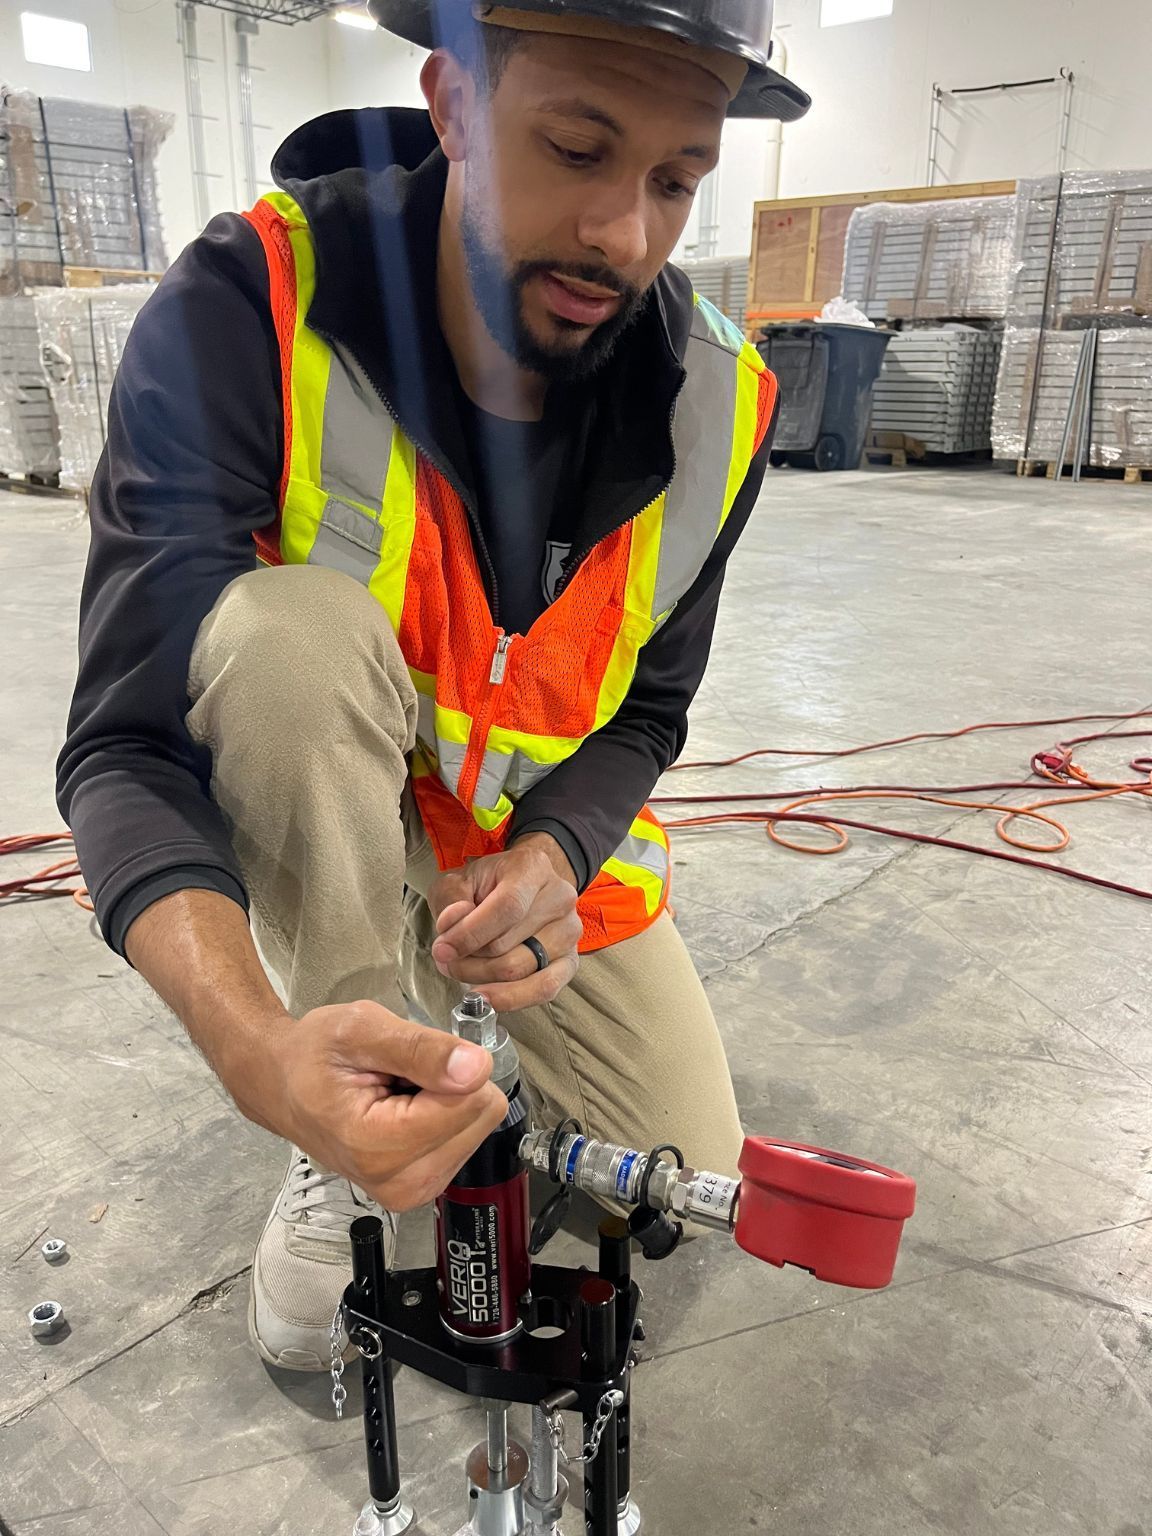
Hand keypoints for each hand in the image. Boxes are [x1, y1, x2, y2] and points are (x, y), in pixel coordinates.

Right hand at [240, 1001, 508, 1210]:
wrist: (282, 1085)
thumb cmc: (313, 1054)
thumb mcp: (361, 1029)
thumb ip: (422, 1049)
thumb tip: (478, 1068)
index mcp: (379, 1147)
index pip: (472, 1100)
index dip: (445, 1066)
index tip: (401, 1063)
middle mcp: (400, 1183)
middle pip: (480, 1116)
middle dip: (444, 1086)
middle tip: (395, 1078)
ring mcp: (411, 1191)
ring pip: (477, 1126)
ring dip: (440, 1101)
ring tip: (393, 1093)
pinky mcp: (420, 1188)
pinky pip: (464, 1138)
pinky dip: (437, 1118)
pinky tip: (399, 1110)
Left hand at [427, 834, 581, 1010]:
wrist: (523, 886)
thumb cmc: (489, 884)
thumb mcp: (459, 880)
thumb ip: (450, 901)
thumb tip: (452, 928)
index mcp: (533, 868)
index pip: (507, 907)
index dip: (471, 934)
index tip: (443, 949)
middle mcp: (559, 898)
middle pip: (508, 945)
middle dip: (467, 960)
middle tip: (446, 959)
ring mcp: (569, 931)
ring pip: (521, 970)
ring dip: (483, 978)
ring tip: (463, 969)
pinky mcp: (570, 960)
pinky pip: (545, 988)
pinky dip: (512, 998)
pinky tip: (488, 997)